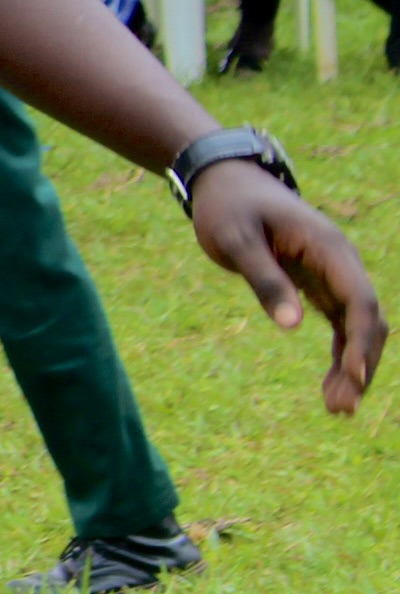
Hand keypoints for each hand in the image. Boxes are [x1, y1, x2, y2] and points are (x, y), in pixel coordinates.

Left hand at [186, 158, 384, 414]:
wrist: (225, 184)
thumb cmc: (229, 208)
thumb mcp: (236, 241)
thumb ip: (264, 280)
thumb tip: (293, 326)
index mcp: (328, 248)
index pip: (358, 299)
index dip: (361, 340)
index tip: (355, 376)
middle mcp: (340, 263)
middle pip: (367, 319)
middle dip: (361, 362)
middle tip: (341, 408)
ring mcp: (333, 275)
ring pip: (357, 327)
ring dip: (353, 366)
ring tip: (337, 409)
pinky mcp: (318, 286)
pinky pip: (340, 326)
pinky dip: (340, 354)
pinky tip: (333, 387)